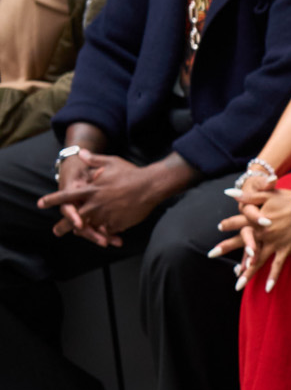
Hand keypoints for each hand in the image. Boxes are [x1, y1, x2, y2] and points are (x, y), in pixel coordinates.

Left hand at [38, 155, 172, 247]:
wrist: (150, 186)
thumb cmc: (130, 173)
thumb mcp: (111, 162)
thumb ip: (94, 159)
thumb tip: (80, 152)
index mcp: (91, 190)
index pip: (66, 196)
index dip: (52, 200)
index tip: (40, 203)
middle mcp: (95, 204)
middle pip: (74, 218)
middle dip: (63, 226)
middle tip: (56, 231)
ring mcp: (105, 216)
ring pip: (89, 228)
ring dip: (85, 231)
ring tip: (81, 234)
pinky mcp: (116, 224)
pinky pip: (106, 232)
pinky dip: (104, 234)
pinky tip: (105, 237)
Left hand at [213, 186, 290, 288]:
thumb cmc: (290, 199)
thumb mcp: (267, 194)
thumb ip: (247, 195)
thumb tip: (228, 192)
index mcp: (258, 220)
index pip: (240, 222)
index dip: (229, 224)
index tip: (219, 227)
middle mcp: (263, 234)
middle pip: (242, 243)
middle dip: (226, 247)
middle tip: (210, 254)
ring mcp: (274, 243)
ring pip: (258, 260)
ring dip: (247, 273)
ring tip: (237, 286)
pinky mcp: (285, 250)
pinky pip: (277, 266)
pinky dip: (272, 277)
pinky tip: (267, 289)